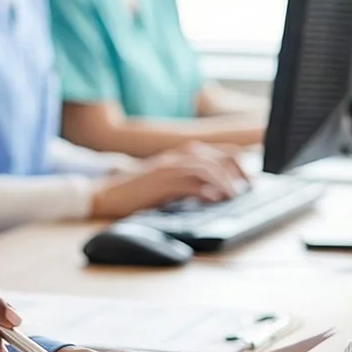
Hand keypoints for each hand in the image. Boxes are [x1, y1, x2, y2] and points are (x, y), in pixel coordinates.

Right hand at [90, 145, 244, 218]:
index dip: (238, 165)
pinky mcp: (158, 183)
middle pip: (216, 157)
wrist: (103, 195)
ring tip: (234, 195)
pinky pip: (187, 182)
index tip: (249, 182)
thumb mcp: (167, 186)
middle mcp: (175, 157)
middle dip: (237, 172)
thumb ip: (189, 185)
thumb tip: (215, 194)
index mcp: (179, 156)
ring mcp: (166, 168)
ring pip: (204, 168)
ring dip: (224, 181)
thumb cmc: (135, 194)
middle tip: (247, 189)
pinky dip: (203, 189)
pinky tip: (213, 198)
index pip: (218, 152)